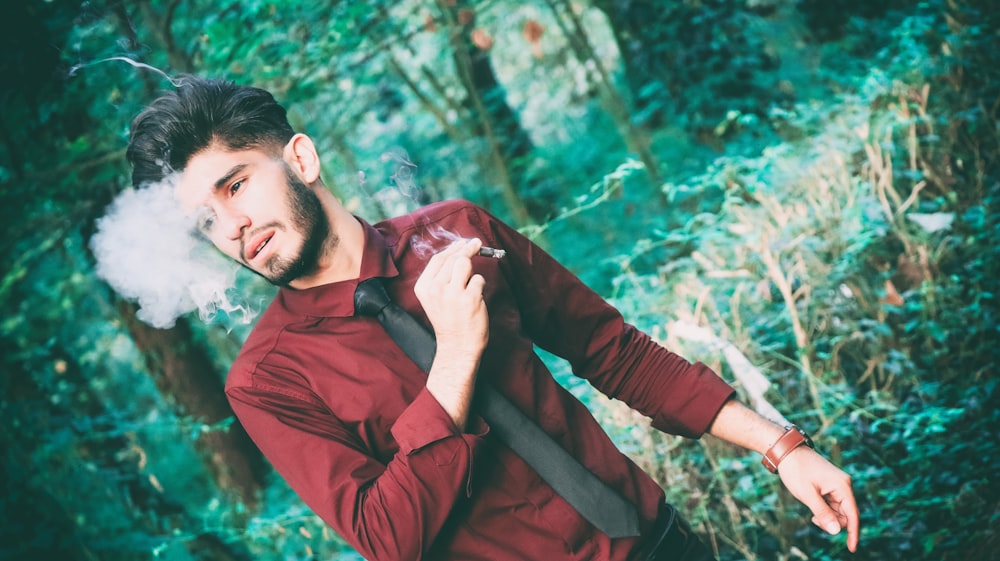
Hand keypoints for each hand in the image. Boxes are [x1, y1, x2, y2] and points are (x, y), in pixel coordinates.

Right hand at [414, 238, 488, 354]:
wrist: (457, 346)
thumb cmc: (448, 320)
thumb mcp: (434, 297)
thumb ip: (441, 276)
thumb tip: (457, 250)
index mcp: (424, 287)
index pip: (438, 259)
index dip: (453, 248)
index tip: (463, 242)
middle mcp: (436, 288)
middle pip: (454, 258)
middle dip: (468, 248)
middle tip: (477, 244)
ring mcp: (453, 293)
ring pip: (466, 264)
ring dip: (472, 271)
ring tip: (471, 286)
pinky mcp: (470, 298)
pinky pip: (479, 280)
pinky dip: (481, 286)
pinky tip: (475, 299)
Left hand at [778, 446, 859, 552]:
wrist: (787, 451)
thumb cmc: (796, 470)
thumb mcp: (807, 494)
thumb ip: (822, 513)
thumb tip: (837, 531)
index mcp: (843, 486)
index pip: (853, 514)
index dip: (853, 533)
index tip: (851, 549)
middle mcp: (844, 485)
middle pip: (846, 514)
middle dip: (833, 522)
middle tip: (814, 519)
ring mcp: (838, 485)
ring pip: (838, 510)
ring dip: (827, 516)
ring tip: (811, 512)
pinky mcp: (831, 485)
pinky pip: (833, 504)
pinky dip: (824, 510)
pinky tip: (813, 506)